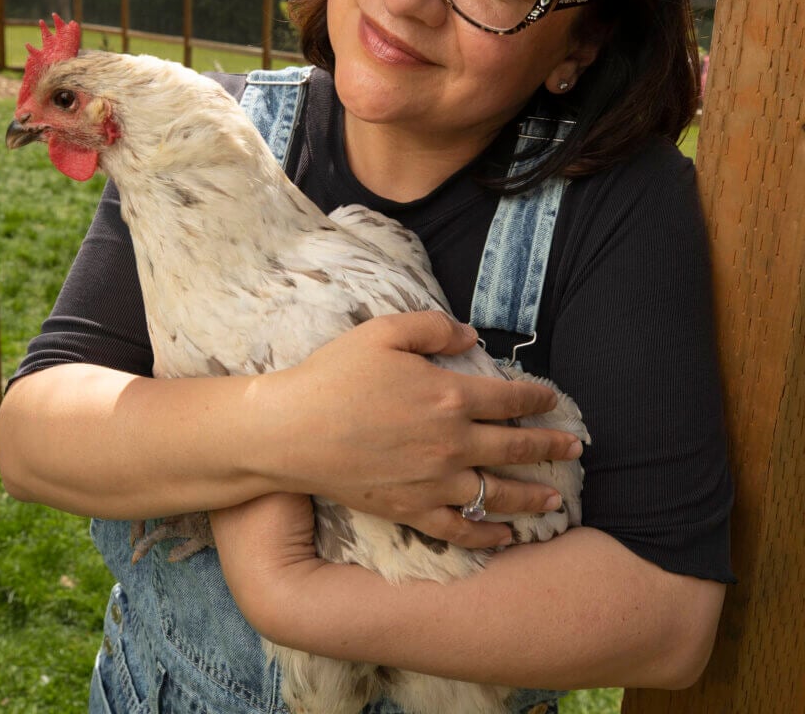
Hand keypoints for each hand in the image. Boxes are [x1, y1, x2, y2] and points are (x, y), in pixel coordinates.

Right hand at [264, 311, 581, 547]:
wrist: (290, 430)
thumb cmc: (334, 375)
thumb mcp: (382, 332)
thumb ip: (432, 327)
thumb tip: (470, 336)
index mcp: (448, 395)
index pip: (509, 397)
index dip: (537, 397)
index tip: (553, 399)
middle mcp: (451, 442)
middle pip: (515, 446)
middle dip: (551, 447)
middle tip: (575, 449)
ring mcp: (434, 481)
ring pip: (498, 493)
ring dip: (533, 495)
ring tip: (556, 498)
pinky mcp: (411, 510)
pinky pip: (460, 528)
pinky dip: (487, 535)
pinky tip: (505, 537)